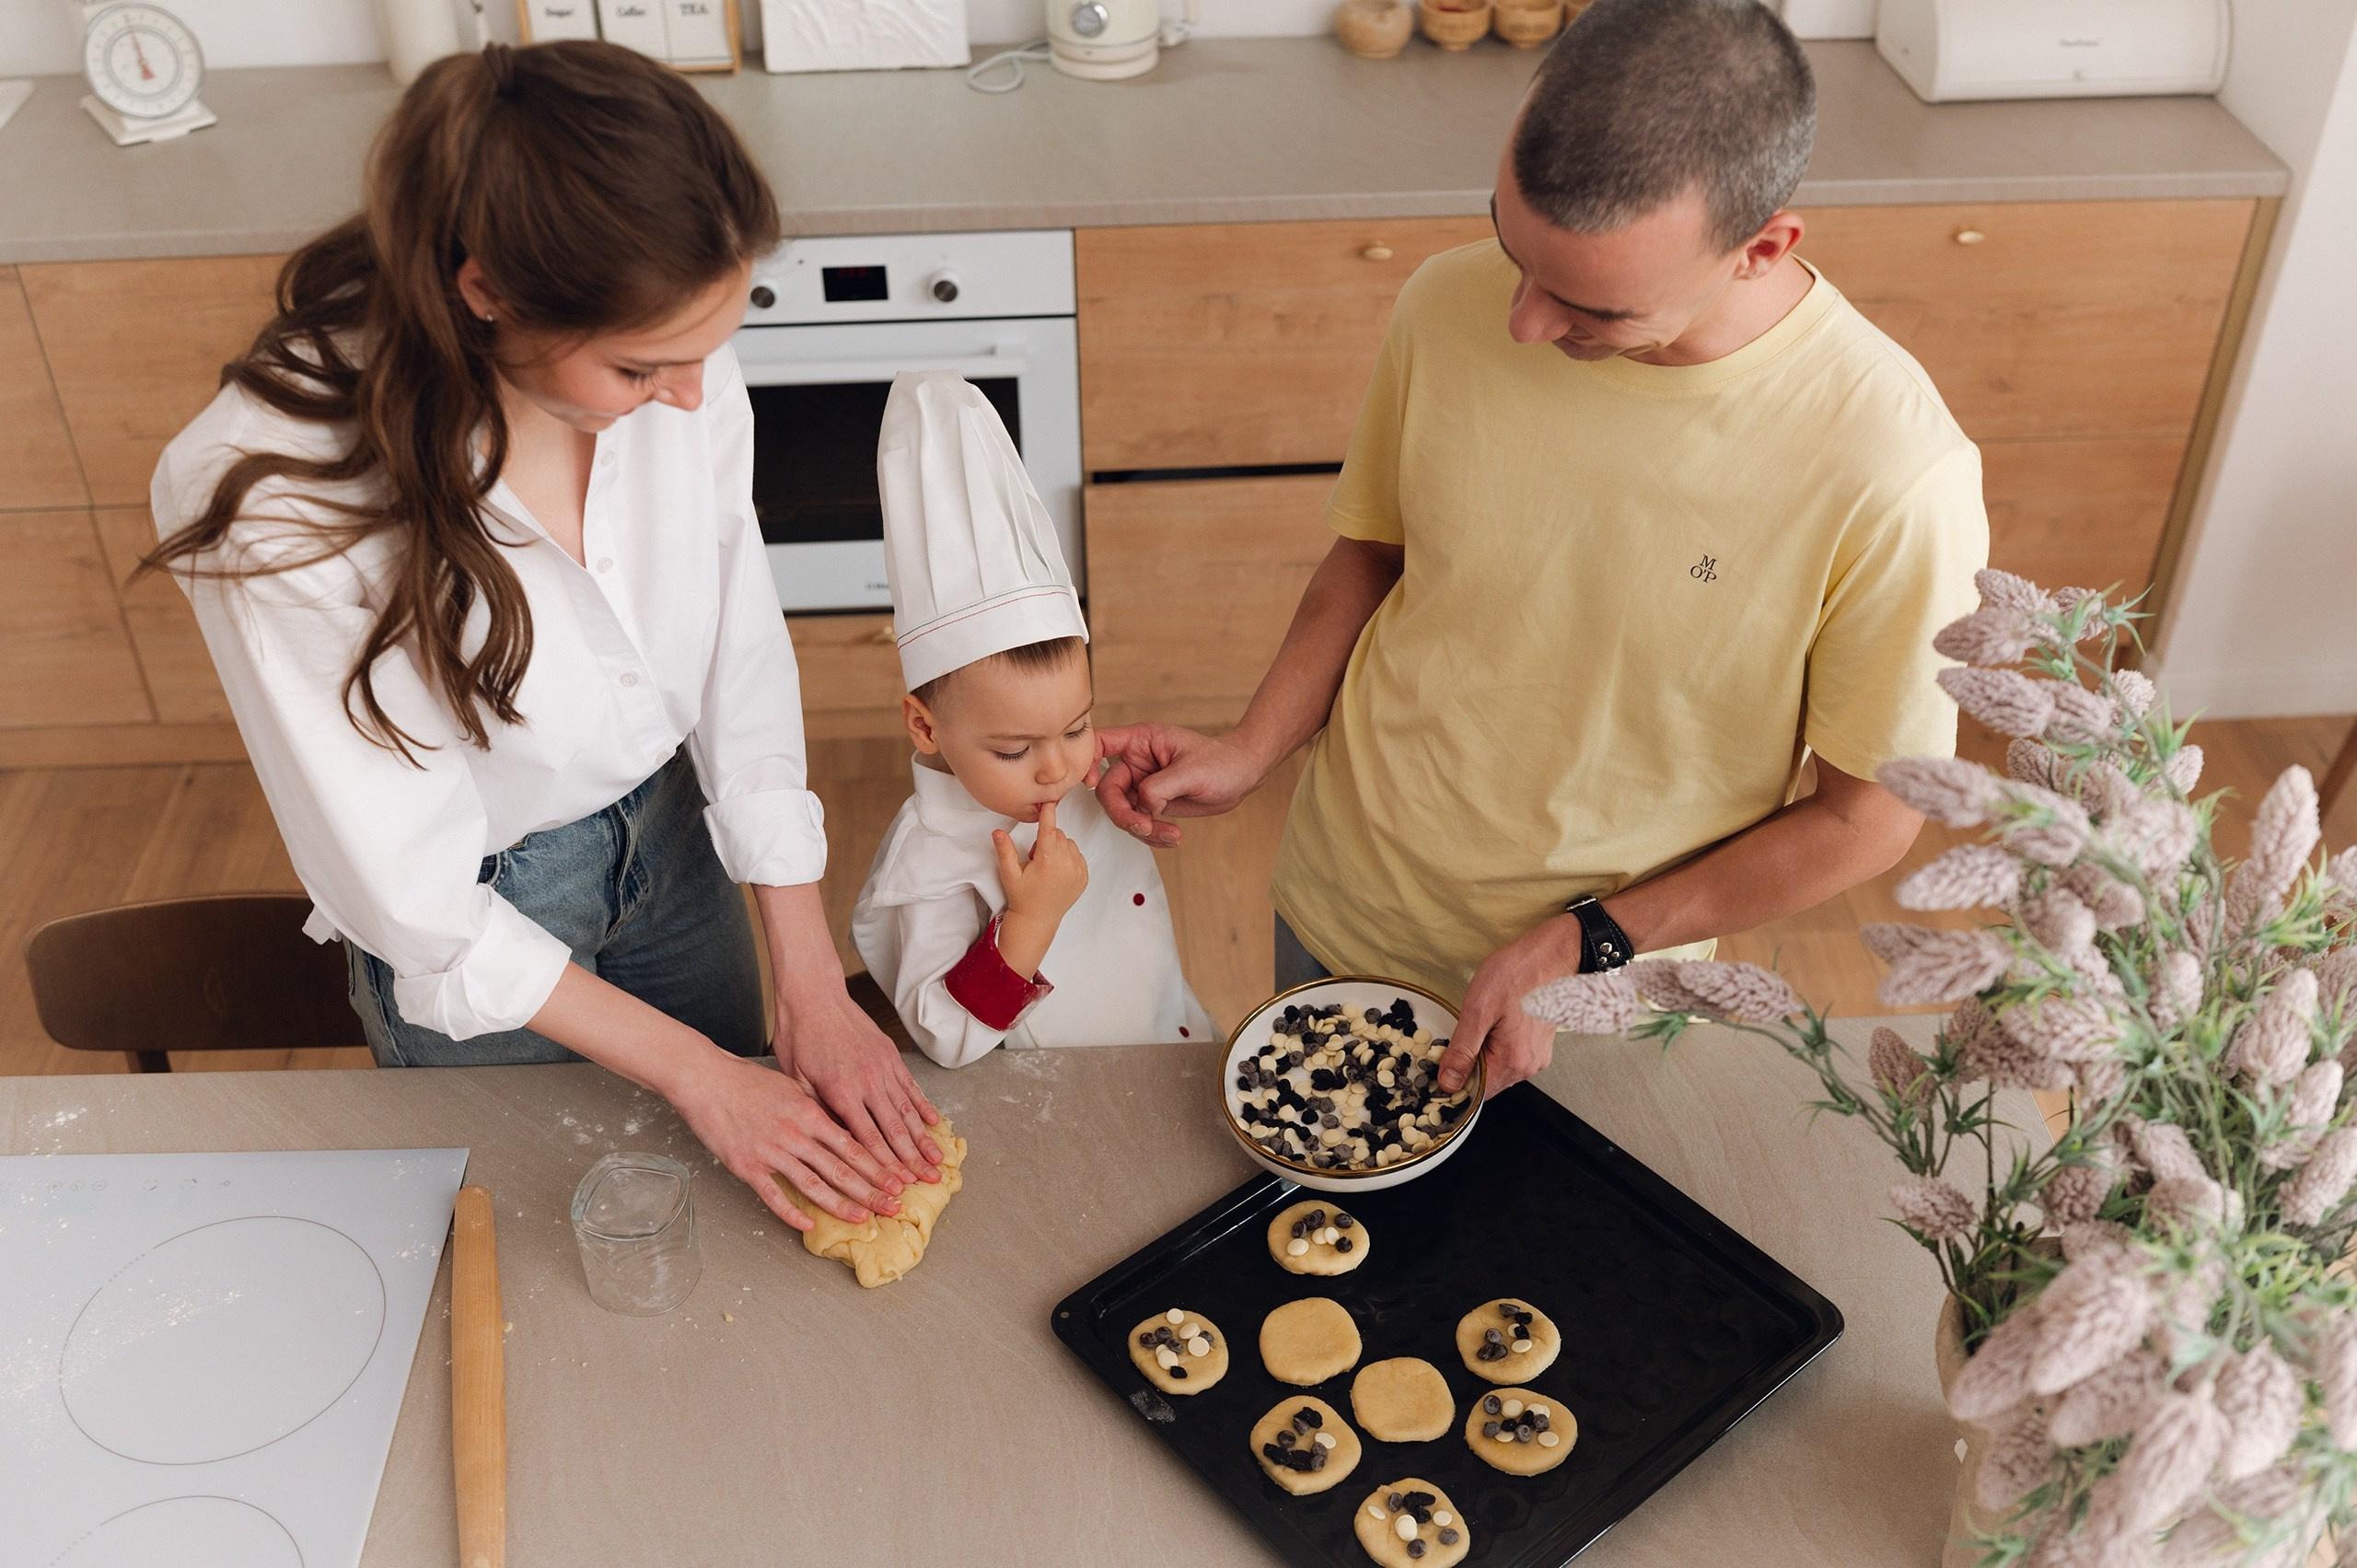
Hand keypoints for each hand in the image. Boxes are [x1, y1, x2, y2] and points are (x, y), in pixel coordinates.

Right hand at [669, 1053, 904, 1231]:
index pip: (853, 1145)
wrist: (706, 1080)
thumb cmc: (748, 1082)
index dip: (878, 1167)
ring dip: (841, 1204)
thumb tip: (843, 1126)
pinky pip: (773, 1195)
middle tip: (893, 1207)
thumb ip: (817, 1109)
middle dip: (871, 1190)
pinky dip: (791, 1212)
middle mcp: (795, 1133)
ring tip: (862, 1218)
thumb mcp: (792, 1087)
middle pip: (841, 1168)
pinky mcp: (746, 1166)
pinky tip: (807, 1224)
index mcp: (810, 1113)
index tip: (897, 1181)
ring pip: (813, 1185)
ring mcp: (771, 1151)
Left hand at [774, 980, 944, 1186]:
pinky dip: (923, 1106)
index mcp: (841, 1091)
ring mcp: (882, 1067)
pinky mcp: (890, 1055)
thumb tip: (832, 1142)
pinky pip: (910, 1086)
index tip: (898, 1186)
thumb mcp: (795, 1079)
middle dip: (913, 1160)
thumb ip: (817, 1111)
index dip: (884, 1166)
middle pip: (894, 1130)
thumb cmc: (799, 1036)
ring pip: (907, 1110)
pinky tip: (933, 1123)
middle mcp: (868, 1081)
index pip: (867, 1138)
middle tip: (929, 1181)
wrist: (814, 995)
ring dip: (923, 1138)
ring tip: (937, 1160)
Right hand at [993, 798, 1088, 920]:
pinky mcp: (1084, 876)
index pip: (1049, 828)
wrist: (1038, 920)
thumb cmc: (1022, 897)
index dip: (1048, 812)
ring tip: (1046, 866)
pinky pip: (1077, 855)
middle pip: (1058, 834)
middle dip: (1046, 839)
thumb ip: (1005, 850)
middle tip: (1035, 858)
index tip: (1050, 800)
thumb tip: (997, 832)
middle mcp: (1066, 863)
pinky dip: (1068, 858)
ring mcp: (1078, 870)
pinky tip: (1057, 872)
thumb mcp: (1010, 873)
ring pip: (1068, 843)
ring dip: (1058, 848)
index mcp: (1048, 860)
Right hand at [1093, 722, 1269, 848]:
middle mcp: (1136, 762)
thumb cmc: (1221, 762)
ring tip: (1172, 836)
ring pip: (1123, 812)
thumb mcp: (1191, 772)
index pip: (1099, 743)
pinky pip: (1139, 823)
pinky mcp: (1151, 803)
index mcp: (1141, 740)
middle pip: (1107, 789)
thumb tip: (1141, 807)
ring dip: (1143, 830)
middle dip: (1124, 814)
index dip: (1086, 762)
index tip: (1091, 782)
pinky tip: (1173, 838)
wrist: (1241, 777)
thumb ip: (1158, 788)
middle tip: (1145, 827)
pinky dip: (1152, 835)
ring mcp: (1142, 784)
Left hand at [1438, 916, 1583, 1097]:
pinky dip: (1497, 1045)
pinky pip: (1511, 1055)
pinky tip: (1494, 1023)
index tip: (1442, 1063)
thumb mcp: (1478, 1010)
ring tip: (1480, 1023)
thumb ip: (1462, 1050)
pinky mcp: (1539, 1044)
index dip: (1454, 1082)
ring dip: (1482, 1053)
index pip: (1477, 1092)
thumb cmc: (1519, 973)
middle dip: (1468, 1065)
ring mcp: (1537, 1055)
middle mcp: (1529, 1065)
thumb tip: (1448, 1080)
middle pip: (1488, 1082)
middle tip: (1459, 1035)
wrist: (1553, 954)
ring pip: (1498, 1068)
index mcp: (1513, 1061)